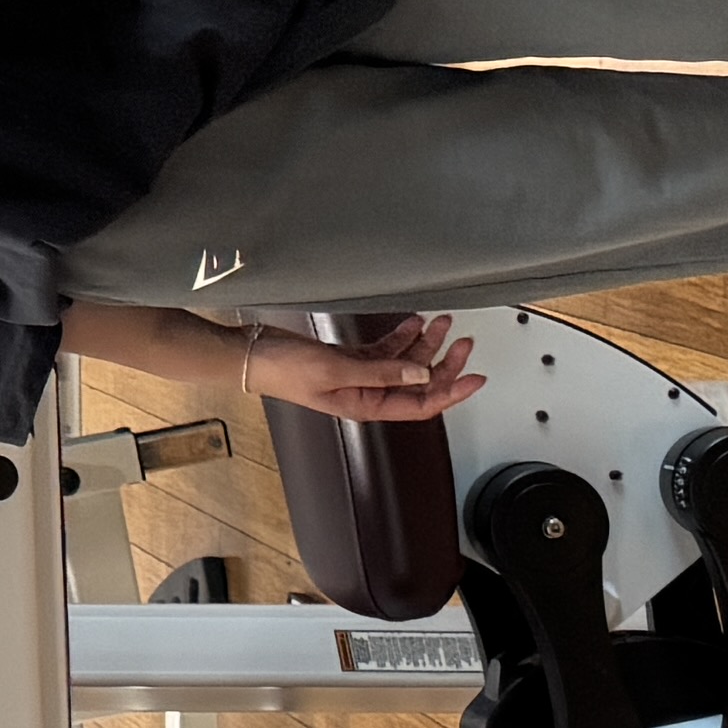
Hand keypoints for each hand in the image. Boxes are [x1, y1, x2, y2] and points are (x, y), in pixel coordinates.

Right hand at [233, 313, 479, 422]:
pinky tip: (413, 323)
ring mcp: (359, 376)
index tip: (476, 378)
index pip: (422, 404)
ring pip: (405, 364)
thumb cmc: (284, 369)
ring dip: (425, 344)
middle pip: (418, 383)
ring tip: (442, 322)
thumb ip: (383, 372)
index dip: (452, 392)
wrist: (252, 355)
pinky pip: (385, 352)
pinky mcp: (348, 360)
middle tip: (464, 340)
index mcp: (367, 405)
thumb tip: (422, 376)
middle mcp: (368, 394)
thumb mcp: (338, 370)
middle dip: (444, 362)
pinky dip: (402, 337)